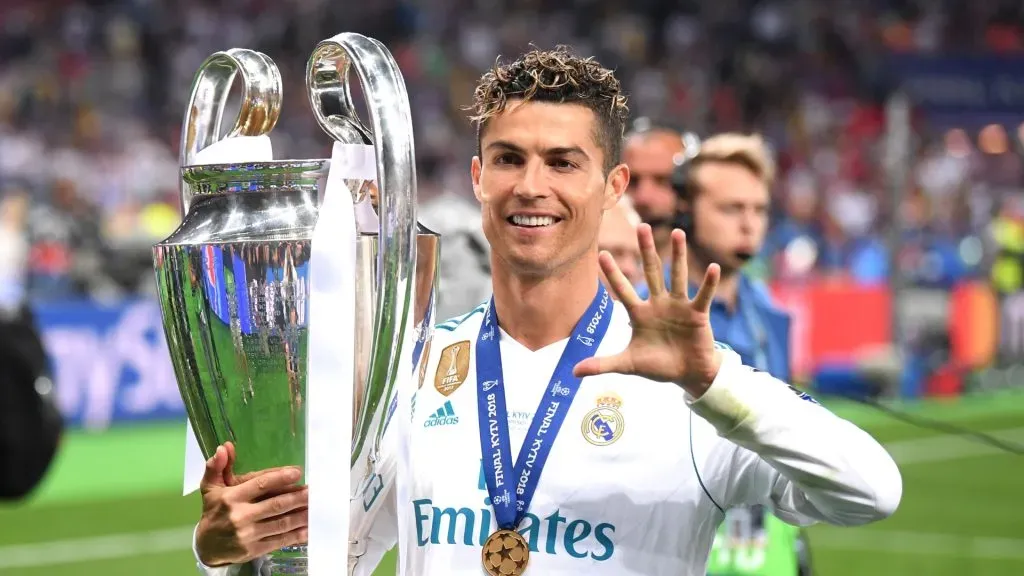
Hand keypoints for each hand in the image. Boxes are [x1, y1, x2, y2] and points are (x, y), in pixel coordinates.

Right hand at [195, 442, 308, 566]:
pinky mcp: (254, 550)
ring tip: (315, 507)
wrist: (206, 546)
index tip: (297, 472)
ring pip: (280, 523)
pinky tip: (309, 529)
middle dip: (297, 497)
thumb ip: (217, 466)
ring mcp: (248, 535)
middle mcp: (240, 516)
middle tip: (313, 491)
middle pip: (275, 505)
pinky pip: (279, 541)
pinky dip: (296, 535)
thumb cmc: (213, 512)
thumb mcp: (210, 488)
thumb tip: (224, 447)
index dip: (280, 478)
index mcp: (231, 498)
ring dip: (301, 515)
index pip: (260, 485)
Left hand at [574, 225, 722, 395]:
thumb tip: (574, 372)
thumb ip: (602, 364)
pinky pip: (702, 295)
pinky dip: (708, 283)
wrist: (688, 375)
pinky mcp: (697, 314)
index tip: (602, 254)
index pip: (623, 289)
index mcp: (639, 314)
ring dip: (678, 255)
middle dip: (646, 250)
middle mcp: (658, 304)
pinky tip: (714, 268)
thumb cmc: (658, 366)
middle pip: (651, 272)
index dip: (613, 273)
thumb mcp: (628, 365)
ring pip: (677, 276)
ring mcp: (678, 306)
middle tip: (642, 226)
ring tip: (678, 233)